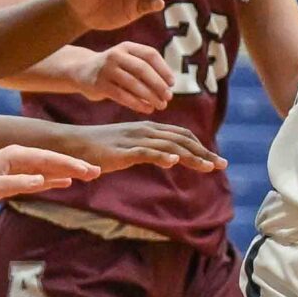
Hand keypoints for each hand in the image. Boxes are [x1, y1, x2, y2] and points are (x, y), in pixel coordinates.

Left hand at [0, 147, 101, 208]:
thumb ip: (18, 183)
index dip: (71, 165)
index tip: (89, 170)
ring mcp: (16, 168)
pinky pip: (38, 178)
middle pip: (53, 161)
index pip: (50, 159)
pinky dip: (53, 179)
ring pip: (48, 169)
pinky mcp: (12, 178)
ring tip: (89, 175)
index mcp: (15, 156)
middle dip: (76, 166)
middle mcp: (18, 158)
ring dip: (68, 172)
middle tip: (99, 171)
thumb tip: (43, 181)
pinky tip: (65, 182)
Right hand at [66, 122, 225, 173]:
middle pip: (181, 139)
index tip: (216, 160)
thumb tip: (170, 159)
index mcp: (148, 130)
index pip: (181, 135)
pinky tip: (174, 161)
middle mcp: (145, 131)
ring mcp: (134, 140)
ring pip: (169, 146)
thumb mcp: (131, 149)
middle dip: (204, 152)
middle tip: (223, 165)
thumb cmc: (101, 149)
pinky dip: (161, 156)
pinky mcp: (123, 151)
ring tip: (209, 166)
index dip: (200, 146)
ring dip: (191, 156)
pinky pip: (145, 152)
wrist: (75, 145)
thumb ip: (151, 152)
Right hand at [74, 42, 176, 111]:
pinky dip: (137, 104)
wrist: (82, 70)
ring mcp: (106, 69)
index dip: (164, 69)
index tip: (172, 83)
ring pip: (133, 84)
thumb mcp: (127, 60)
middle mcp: (116, 55)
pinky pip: (122, 96)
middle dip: (158, 84)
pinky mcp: (99, 84)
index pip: (150, 54)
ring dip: (149, 96)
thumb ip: (144, 68)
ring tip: (160, 106)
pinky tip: (147, 109)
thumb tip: (168, 85)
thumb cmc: (113, 69)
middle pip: (142, 69)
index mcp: (127, 46)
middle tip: (168, 97)